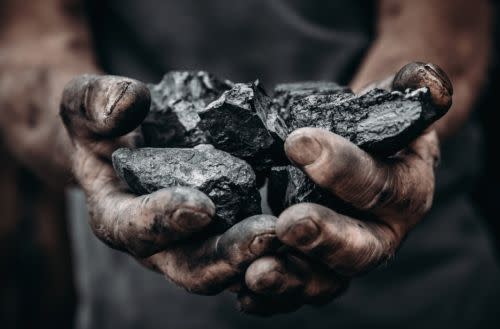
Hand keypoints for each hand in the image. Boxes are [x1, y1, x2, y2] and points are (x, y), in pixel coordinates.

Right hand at [60, 75, 278, 294]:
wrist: (124, 143)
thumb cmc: (102, 126)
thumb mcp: (85, 105)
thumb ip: (95, 102)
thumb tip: (129, 105)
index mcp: (118, 216)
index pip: (137, 229)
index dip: (165, 220)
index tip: (200, 205)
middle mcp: (159, 243)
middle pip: (192, 266)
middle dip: (228, 256)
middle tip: (268, 235)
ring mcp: (195, 243)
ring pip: (230, 269)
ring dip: (264, 261)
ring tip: (300, 239)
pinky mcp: (224, 234)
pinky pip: (253, 256)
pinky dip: (282, 255)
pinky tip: (313, 238)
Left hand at [238, 62, 451, 314]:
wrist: (364, 152)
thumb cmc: (374, 126)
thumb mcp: (397, 103)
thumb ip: (409, 90)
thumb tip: (423, 79)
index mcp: (406, 192)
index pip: (381, 186)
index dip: (343, 169)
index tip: (299, 142)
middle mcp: (380, 233)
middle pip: (360, 249)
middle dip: (324, 237)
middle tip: (289, 223)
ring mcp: (345, 255)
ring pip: (325, 279)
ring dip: (290, 277)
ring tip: (257, 272)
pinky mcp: (315, 266)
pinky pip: (297, 287)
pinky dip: (271, 296)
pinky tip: (243, 292)